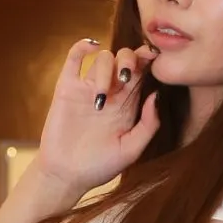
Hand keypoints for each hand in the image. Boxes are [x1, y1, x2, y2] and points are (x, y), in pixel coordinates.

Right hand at [32, 36, 161, 195]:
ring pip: (103, 57)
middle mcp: (110, 92)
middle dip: (129, 59)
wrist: (66, 176)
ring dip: (106, 69)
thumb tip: (156, 94)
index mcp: (128, 104)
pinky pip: (74, 58)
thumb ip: (148, 125)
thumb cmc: (100, 167)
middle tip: (126, 77)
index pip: (141, 72)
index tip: (153, 57)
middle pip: (124, 58)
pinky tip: (91, 47)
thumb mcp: (131, 150)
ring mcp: (87, 88)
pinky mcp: (67, 88)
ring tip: (100, 99)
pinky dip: (82, 46)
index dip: (148, 60)